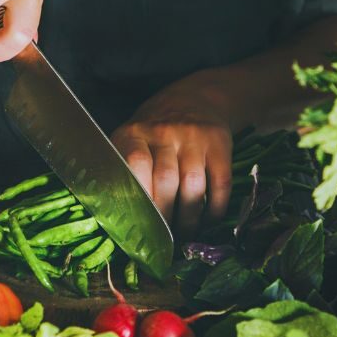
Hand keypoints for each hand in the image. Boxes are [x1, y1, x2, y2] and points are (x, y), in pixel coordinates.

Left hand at [112, 79, 235, 233]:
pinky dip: (215, 208)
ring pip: (193, 185)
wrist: (193, 99)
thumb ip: (121, 170)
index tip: (140, 223)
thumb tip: (116, 217)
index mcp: (134, 133)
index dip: (139, 196)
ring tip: (185, 232)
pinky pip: (221, 182)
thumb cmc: (153, 133)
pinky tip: (208, 219)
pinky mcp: (220, 143)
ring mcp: (194, 137)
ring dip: (189, 217)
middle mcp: (164, 132)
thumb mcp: (130, 140)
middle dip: (164, 216)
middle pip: (166, 180)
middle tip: (163, 237)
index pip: (135, 163)